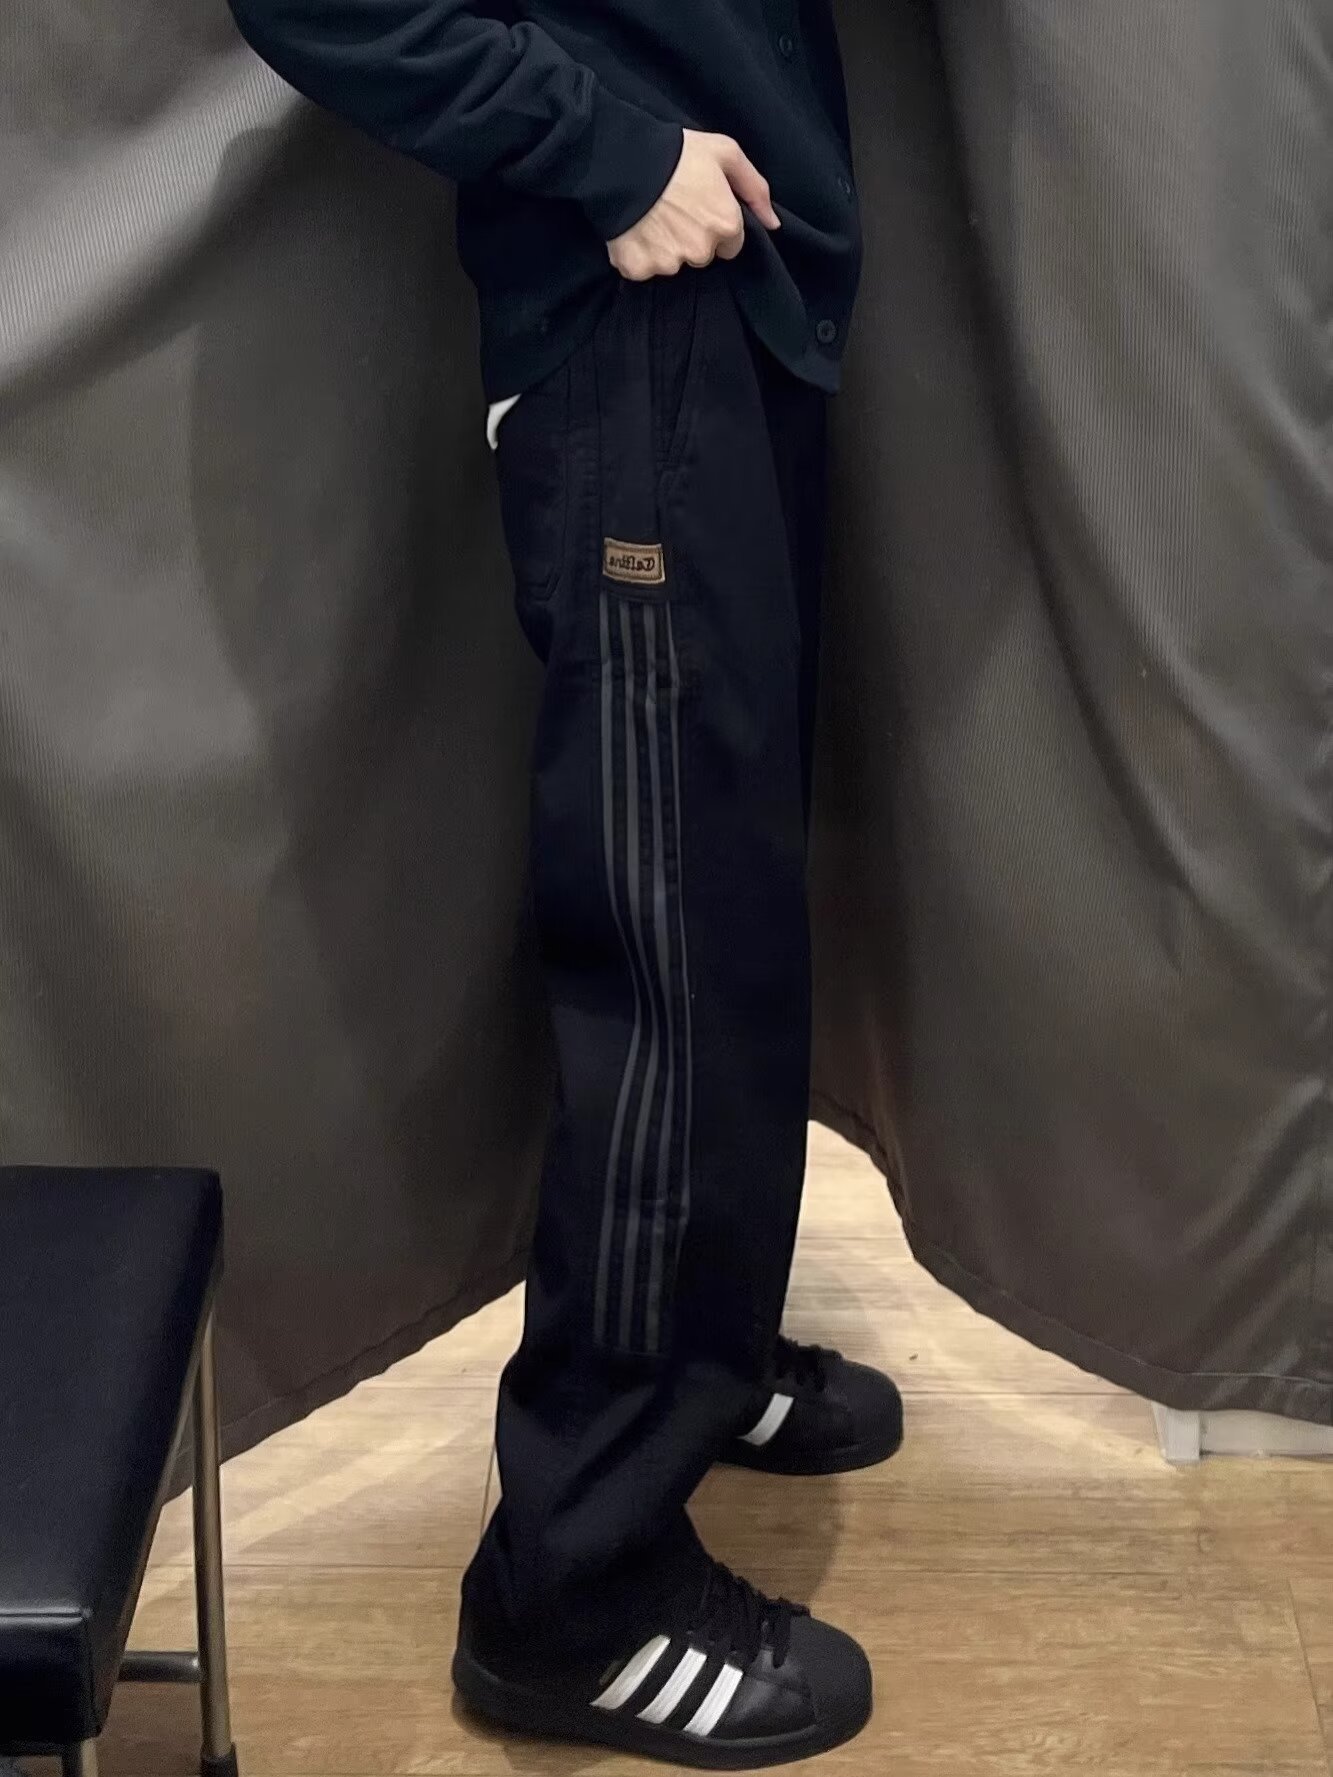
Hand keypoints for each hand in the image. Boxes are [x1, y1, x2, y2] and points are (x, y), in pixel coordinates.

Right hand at [607, 129, 780, 280]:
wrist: (622, 157)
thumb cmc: (677, 152)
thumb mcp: (725, 153)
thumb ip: (754, 189)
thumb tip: (773, 224)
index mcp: (726, 225)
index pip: (731, 245)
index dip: (716, 225)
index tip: (699, 208)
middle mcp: (700, 251)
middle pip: (702, 256)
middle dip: (692, 238)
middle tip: (674, 209)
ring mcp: (668, 263)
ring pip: (673, 264)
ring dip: (665, 247)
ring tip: (652, 216)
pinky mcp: (638, 269)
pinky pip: (643, 269)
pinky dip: (639, 254)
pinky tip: (635, 229)